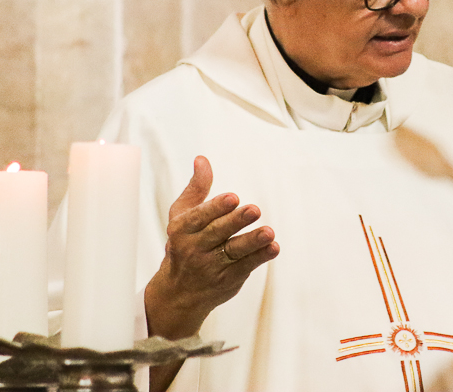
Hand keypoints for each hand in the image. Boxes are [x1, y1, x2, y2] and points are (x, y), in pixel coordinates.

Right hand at [144, 156, 279, 340]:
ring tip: (269, 233)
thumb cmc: (183, 244)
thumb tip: (202, 159)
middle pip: (218, 233)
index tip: (233, 197)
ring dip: (253, 242)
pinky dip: (260, 258)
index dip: (216, 207)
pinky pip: (246, 267)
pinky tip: (273, 248)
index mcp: (182, 229)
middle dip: (236, 221)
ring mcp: (211, 266)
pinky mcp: (228, 279)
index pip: (200, 216)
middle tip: (255, 209)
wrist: (179, 293)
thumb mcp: (182, 216)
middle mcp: (195, 248)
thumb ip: (196, 188)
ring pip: (234, 252)